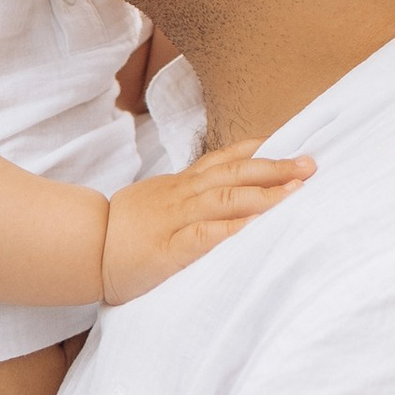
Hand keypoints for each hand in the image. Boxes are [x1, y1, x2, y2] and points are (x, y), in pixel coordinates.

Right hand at [102, 146, 313, 303]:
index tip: (290, 143)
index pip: (223, 160)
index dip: (257, 151)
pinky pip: (203, 237)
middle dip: (274, 168)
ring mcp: (175, 221)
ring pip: (224, 200)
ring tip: (295, 191)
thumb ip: (188, 197)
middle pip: (233, 174)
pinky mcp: (169, 252)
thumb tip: (222, 192)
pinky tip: (254, 229)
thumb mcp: (156, 203)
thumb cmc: (122, 231)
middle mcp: (181, 196)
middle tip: (310, 165)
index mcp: (179, 186)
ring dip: (263, 194)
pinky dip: (230, 231)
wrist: (83, 250)